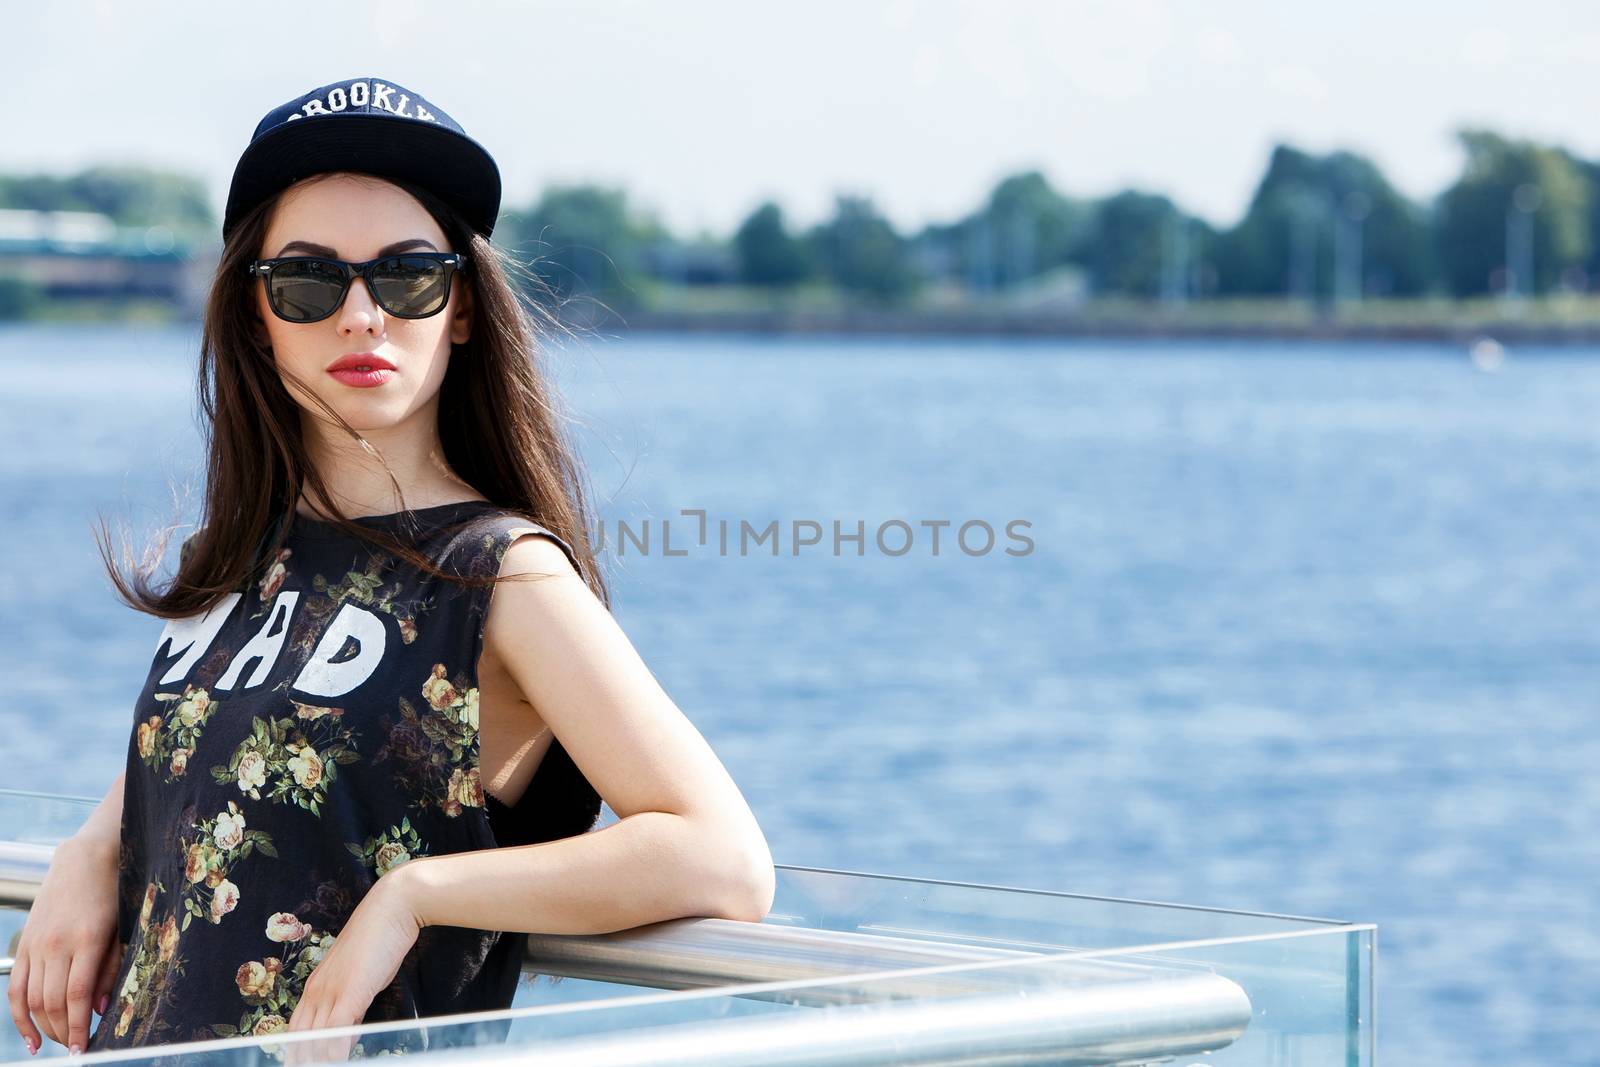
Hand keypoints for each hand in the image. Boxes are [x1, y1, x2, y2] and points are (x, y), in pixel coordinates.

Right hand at [7, 833, 123, 1054]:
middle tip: (77, 1046)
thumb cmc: (113, 894)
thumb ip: (112, 969)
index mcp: (87, 939)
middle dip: (65, 1031)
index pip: (78, 995)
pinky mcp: (24, 944)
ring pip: (33, 999)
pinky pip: (16, 988)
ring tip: (60, 1042)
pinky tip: (31, 1037)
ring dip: (46, 1027)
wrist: (83, 859)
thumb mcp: (122, 928)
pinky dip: (20, 1016)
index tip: (84, 1051)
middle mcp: (57, 944)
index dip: (79, 1026)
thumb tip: (100, 1010)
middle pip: (53, 1002)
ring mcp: (36, 945)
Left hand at [282, 872, 422, 1065]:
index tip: (299, 1064)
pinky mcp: (352, 992)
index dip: (295, 1051)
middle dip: (302, 1059)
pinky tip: (340, 1062)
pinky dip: (335, 1052)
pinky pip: (336, 1031)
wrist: (391, 908)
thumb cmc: (379, 939)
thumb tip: (345, 1037)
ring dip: (317, 1060)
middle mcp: (317, 990)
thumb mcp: (360, 979)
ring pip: (314, 1038)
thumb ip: (349, 1008)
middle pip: (299, 1037)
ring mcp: (333, 991)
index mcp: (316, 985)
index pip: (296, 1028)